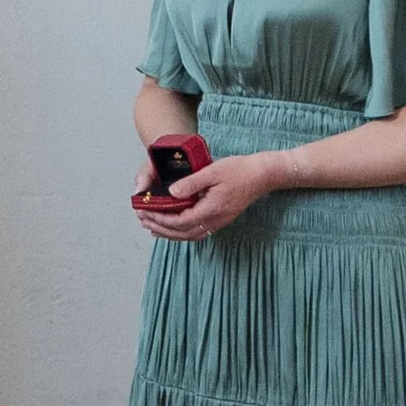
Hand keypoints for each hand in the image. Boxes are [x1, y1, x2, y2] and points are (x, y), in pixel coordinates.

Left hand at [135, 150, 276, 240]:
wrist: (262, 175)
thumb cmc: (239, 170)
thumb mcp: (213, 171)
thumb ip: (191, 183)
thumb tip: (172, 192)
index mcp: (212, 209)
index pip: (180, 221)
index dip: (161, 219)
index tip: (146, 213)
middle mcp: (215, 220)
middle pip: (183, 233)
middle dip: (161, 228)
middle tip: (143, 221)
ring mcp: (219, 221)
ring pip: (190, 235)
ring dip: (170, 233)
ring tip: (152, 227)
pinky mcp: (221, 219)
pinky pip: (198, 231)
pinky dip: (182, 232)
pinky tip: (174, 227)